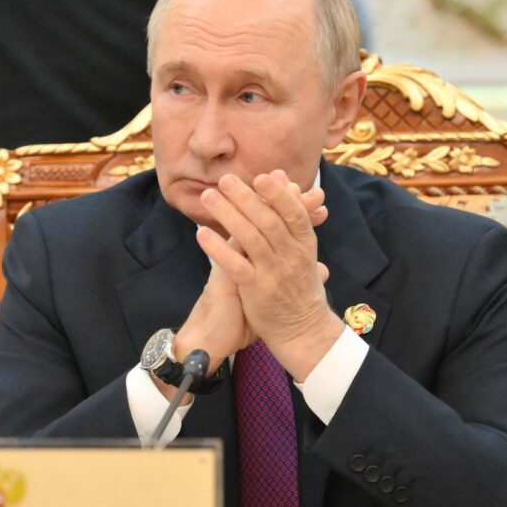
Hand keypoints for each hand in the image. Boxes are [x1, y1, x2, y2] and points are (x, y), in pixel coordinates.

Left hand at [197, 170, 343, 380]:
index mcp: (305, 244)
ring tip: (208, 197)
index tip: (261, 176)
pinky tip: (202, 234)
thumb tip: (286, 180)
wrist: (303, 330)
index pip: (293, 213)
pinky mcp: (256, 291)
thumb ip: (292, 217)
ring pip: (250, 238)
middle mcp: (291, 256)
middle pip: (268, 220)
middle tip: (225, 180)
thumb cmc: (299, 286)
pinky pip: (235, 266)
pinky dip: (218, 249)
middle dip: (246, 198)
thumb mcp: (303, 251)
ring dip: (227, 215)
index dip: (278, 194)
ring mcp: (274, 273)